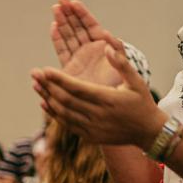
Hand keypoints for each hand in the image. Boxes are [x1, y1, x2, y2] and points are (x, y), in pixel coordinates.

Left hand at [32, 42, 165, 149]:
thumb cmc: (142, 103)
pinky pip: (67, 124)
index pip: (77, 88)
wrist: (148, 132)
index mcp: (109, 100)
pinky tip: (45, 102)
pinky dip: (54, 113)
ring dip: (47, 98)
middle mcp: (98, 115)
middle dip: (47, 86)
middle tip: (34, 73)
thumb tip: (106, 45)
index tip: (44, 69)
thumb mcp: (137, 81)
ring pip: (63, 112)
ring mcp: (93, 128)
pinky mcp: (90, 136)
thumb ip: (122, 63)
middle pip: (65, 100)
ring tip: (36, 85)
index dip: (59, 79)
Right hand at [51, 0, 122, 86]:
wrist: (114, 107)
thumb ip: (118, 52)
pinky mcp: (70, 69)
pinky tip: (54, 27)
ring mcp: (79, 58)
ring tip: (55, 8)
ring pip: (69, 36)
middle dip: (70, 13)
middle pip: (78, 28)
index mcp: (104, 47)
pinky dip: (58, 39)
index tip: (74, 2)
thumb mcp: (125, 67)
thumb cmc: (124, 87)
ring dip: (62, 22)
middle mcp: (90, 50)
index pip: (91, 26)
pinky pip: (63, 50)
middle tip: (61, 0)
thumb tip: (107, 35)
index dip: (83, 14)